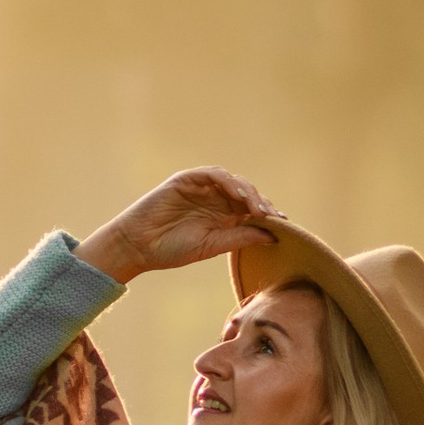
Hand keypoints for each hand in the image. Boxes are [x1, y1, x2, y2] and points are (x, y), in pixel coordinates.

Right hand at [77, 167, 279, 284]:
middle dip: (262, 204)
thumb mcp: (212, 246)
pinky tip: (238, 196)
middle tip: (273, 218)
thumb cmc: (171, 250)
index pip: (250, 209)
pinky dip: (228, 182)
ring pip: (233, 182)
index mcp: (221, 216)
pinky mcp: (186, 180)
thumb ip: (240, 237)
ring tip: (258, 210)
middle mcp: (214, 199)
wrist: (139, 247)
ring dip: (248, 193)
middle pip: (246, 194)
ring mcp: (201, 188)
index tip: (284, 225)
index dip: (268, 215)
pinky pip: (212, 174)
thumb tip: (273, 235)